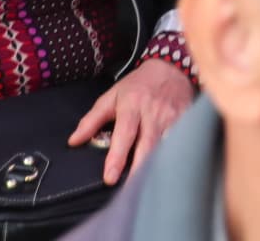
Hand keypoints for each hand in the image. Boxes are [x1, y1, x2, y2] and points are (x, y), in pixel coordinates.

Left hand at [71, 58, 193, 186]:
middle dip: (138, 170)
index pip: (124, 134)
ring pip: (165, 147)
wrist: (171, 68)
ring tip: (147, 188)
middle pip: (146, 145)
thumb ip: (92, 119)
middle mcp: (153, 113)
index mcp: (132, 106)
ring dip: (156, 167)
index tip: (109, 178)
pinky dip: (174, 158)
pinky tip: (168, 172)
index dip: (117, 157)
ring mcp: (172, 117)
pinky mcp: (186, 121)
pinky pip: (180, 143)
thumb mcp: (111, 96)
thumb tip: (73, 141)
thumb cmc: (137, 86)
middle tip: (128, 192)